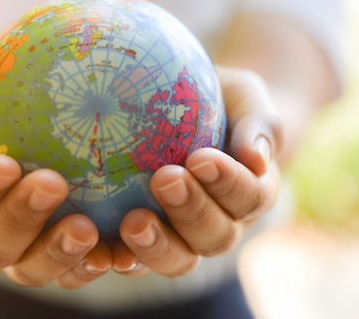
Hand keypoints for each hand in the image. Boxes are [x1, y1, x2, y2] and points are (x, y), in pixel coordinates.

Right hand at [0, 75, 112, 288]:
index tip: (5, 164)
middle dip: (22, 219)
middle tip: (52, 184)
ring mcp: (15, 255)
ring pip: (31, 269)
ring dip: (58, 251)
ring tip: (86, 228)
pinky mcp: (52, 256)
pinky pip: (70, 271)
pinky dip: (91, 265)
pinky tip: (117, 252)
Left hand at [114, 67, 283, 277]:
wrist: (189, 112)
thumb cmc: (220, 100)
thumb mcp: (243, 96)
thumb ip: (257, 123)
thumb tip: (256, 159)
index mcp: (251, 192)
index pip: (250, 197)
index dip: (229, 183)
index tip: (200, 157)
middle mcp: (222, 224)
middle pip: (216, 236)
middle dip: (192, 211)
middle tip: (165, 180)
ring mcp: (184, 239)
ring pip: (179, 259)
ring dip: (157, 245)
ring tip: (132, 222)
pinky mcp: (146, 243)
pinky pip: (136, 261)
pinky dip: (121, 259)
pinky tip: (100, 250)